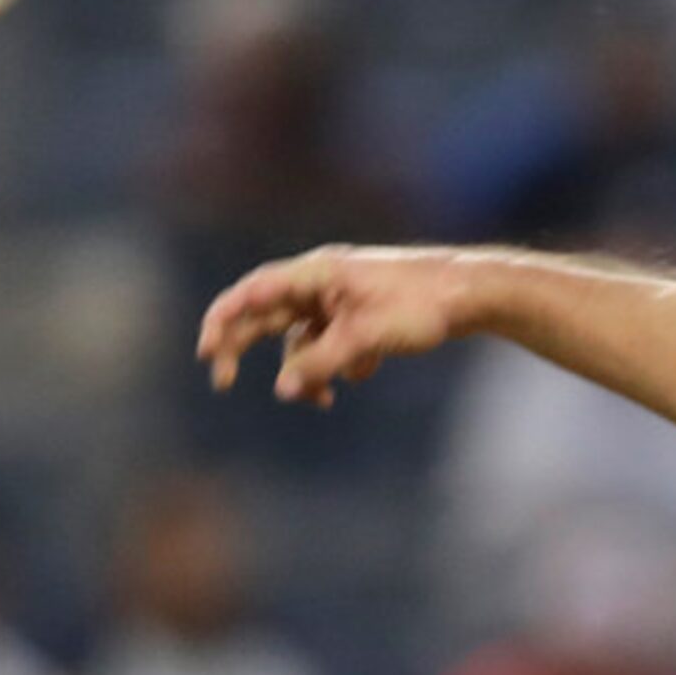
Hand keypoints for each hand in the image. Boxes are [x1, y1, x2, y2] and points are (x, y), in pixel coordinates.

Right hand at [195, 245, 464, 407]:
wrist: (471, 294)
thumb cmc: (420, 306)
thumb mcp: (365, 338)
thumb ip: (320, 363)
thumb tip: (283, 388)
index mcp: (316, 274)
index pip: (252, 293)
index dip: (222, 320)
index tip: (205, 353)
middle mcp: (322, 283)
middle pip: (266, 316)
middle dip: (243, 349)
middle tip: (222, 382)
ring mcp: (340, 300)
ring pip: (302, 339)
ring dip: (305, 370)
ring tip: (323, 400)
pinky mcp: (360, 316)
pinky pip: (332, 344)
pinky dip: (338, 365)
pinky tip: (365, 372)